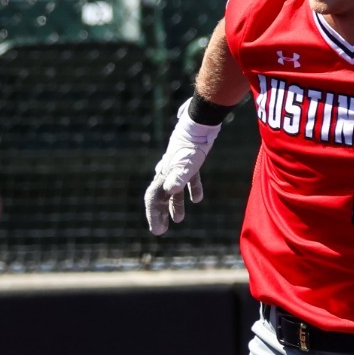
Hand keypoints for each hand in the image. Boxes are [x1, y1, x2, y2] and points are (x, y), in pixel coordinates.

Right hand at [144, 101, 221, 235]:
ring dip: (175, 205)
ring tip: (178, 220)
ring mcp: (178, 167)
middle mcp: (168, 172)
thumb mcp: (187, 163)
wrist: (200, 123)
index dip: (153, 214)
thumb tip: (170, 190)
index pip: (153, 198)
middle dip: (159, 214)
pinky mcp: (191, 162)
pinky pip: (189, 179)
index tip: (157, 230)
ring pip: (173, 190)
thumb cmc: (192, 145)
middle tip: (160, 230)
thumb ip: (179, 177)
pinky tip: (197, 200)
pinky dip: (192, 190)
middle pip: (159, 196)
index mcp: (164, 175)